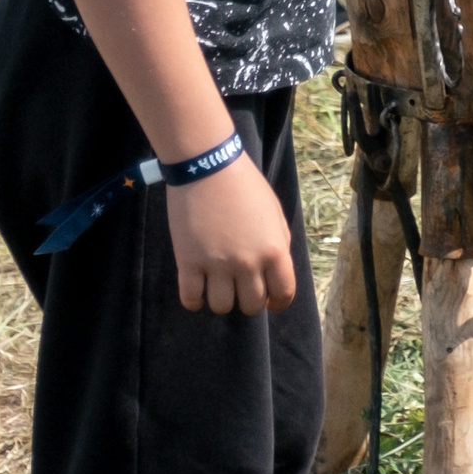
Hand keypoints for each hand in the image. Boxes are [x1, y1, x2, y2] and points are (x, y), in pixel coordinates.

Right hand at [163, 143, 297, 313]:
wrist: (208, 166)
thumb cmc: (244, 185)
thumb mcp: (274, 213)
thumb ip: (279, 243)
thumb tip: (276, 274)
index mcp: (274, 249)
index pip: (283, 293)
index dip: (278, 302)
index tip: (271, 302)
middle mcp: (248, 262)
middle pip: (251, 305)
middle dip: (248, 301)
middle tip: (240, 288)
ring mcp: (217, 264)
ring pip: (222, 307)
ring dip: (221, 300)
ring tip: (217, 286)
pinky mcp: (188, 262)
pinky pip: (190, 299)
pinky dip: (193, 301)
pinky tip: (196, 290)